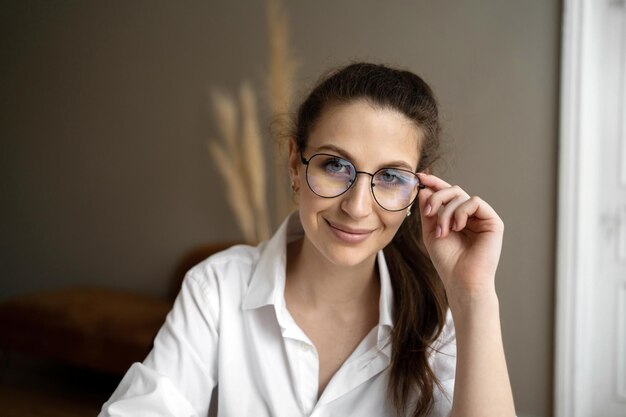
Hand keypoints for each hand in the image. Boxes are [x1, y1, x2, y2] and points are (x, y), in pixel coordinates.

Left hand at [417, 173, 503, 300]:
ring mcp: (482, 217)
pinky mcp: (493, 221)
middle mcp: (470, 215)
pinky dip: (461, 212)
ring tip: (443, 231)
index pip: (446, 194)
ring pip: (461, 195)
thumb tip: (424, 188)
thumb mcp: (431, 232)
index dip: (434, 183)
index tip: (419, 177)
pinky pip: (475, 202)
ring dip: (446, 211)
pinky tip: (457, 227)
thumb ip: (428, 210)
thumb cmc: (447, 261)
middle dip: (436, 198)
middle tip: (428, 212)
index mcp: (456, 217)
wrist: (461, 280)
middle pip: (453, 190)